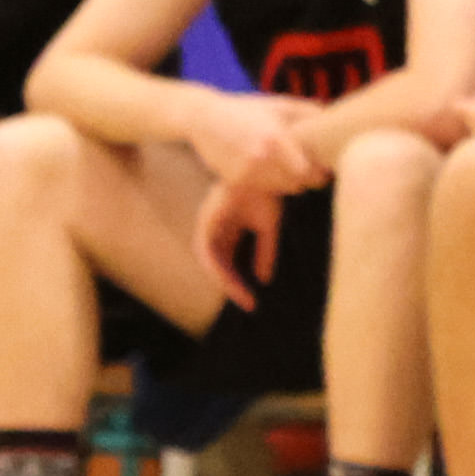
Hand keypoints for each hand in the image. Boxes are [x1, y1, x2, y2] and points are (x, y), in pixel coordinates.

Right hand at [190, 92, 323, 201]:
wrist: (202, 118)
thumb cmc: (244, 109)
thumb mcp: (277, 104)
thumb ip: (307, 111)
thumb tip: (333, 119)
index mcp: (276, 139)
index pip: (308, 173)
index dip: (319, 174)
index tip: (322, 168)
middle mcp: (261, 159)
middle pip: (297, 185)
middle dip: (304, 178)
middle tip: (305, 167)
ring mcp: (246, 173)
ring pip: (280, 190)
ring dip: (287, 181)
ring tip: (283, 165)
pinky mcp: (234, 182)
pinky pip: (262, 189)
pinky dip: (267, 182)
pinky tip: (263, 167)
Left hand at [196, 182, 283, 311]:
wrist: (262, 171)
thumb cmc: (265, 192)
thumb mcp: (268, 227)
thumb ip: (265, 252)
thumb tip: (264, 279)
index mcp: (228, 229)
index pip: (228, 262)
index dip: (238, 281)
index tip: (252, 300)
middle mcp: (215, 229)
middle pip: (219, 265)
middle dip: (232, 286)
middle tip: (248, 304)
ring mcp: (208, 225)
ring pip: (210, 263)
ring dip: (224, 281)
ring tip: (242, 297)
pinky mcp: (206, 222)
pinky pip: (207, 253)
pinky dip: (217, 269)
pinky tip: (231, 281)